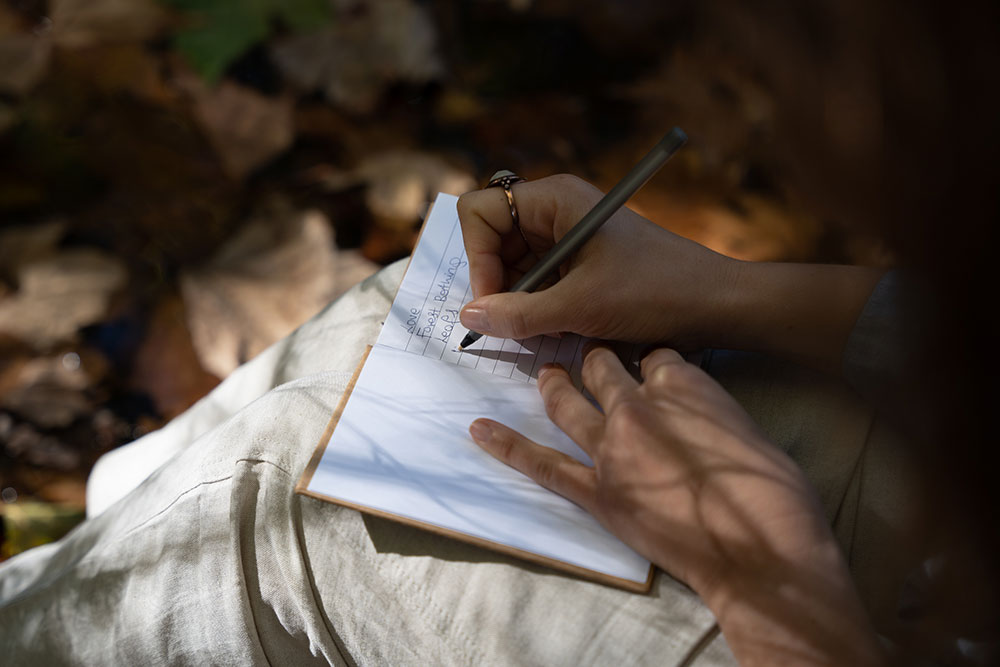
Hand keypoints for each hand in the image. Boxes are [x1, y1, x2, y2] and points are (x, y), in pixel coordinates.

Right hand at [457, 174, 739, 347]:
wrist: (716, 304)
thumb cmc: (655, 291)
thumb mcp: (580, 307)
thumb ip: (518, 314)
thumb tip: (468, 317)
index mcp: (554, 199)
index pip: (480, 212)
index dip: (478, 256)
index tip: (494, 299)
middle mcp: (556, 210)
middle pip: (493, 240)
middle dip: (496, 283)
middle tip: (512, 323)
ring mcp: (568, 236)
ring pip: (514, 265)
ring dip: (518, 300)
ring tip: (542, 328)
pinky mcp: (581, 262)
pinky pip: (539, 280)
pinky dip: (538, 306)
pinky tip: (558, 327)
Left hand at [469, 345, 882, 664]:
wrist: (759, 552)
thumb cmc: (772, 493)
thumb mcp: (749, 429)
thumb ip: (709, 410)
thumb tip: (693, 410)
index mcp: (682, 384)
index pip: (656, 354)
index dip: (653, 357)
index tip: (650, 361)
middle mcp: (637, 406)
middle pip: (605, 368)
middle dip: (598, 359)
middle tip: (591, 357)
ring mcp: (611, 449)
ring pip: (569, 401)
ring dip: (554, 383)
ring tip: (544, 371)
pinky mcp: (597, 492)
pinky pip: (543, 464)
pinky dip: (508, 446)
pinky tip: (479, 430)